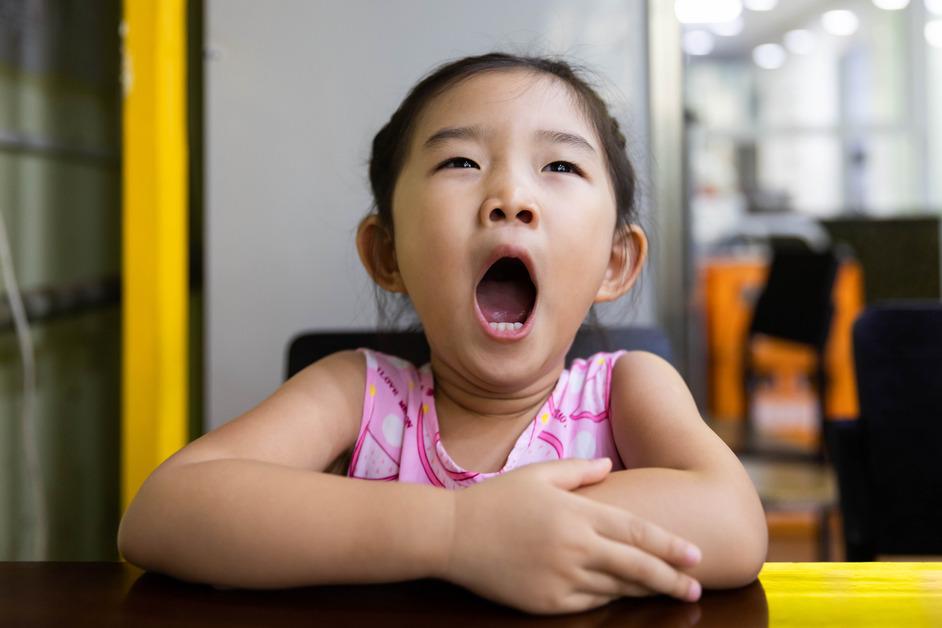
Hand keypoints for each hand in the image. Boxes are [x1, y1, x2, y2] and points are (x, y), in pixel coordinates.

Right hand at [438, 457, 701, 614]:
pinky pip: (588, 603)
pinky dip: (607, 598)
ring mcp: (561, 578)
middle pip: (636, 567)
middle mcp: (575, 548)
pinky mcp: (547, 602)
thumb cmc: (497, 499)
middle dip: (671, 579)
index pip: (637, 532)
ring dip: (643, 589)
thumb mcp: (539, 474)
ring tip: (668, 590)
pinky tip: (621, 595)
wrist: (452, 535)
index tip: (696, 555)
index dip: (670, 546)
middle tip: (697, 587)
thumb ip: (579, 471)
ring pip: (616, 588)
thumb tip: (610, 467)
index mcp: (578, 514)